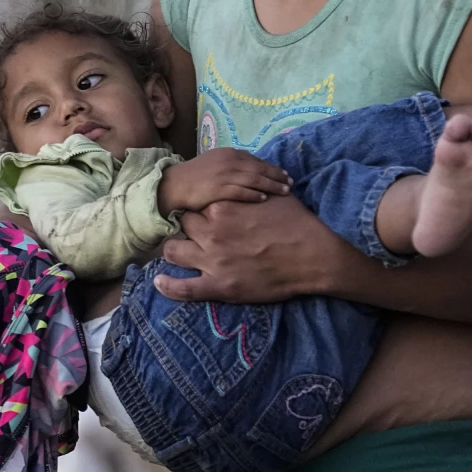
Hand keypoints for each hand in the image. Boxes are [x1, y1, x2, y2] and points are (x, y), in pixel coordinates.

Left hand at [154, 194, 353, 302]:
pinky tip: (159, 283)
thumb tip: (247, 182)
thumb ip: (251, 191)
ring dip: (172, 250)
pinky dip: (168, 286)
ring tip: (176, 252)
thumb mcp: (272, 196)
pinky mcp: (219, 286)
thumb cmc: (297, 222)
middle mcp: (211, 232)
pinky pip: (183, 289)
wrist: (312, 255)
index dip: (200, 208)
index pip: (197, 204)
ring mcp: (212, 261)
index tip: (203, 213)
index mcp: (222, 208)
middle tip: (193, 231)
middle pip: (182, 225)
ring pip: (173, 252)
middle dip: (186, 226)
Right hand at [156, 148, 290, 213]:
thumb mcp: (214, 164)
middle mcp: (229, 161)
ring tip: (285, 190)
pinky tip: (265, 198)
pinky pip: (242, 191)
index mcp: (229, 154)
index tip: (283, 174)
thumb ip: (231, 166)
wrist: (173, 185)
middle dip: (277, 175)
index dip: (271, 168)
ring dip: (272, 185)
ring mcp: (225, 175)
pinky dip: (255, 194)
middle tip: (290, 182)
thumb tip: (249, 171)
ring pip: (255, 179)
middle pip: (259, 168)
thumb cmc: (194, 177)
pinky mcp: (219, 189)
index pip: (256, 160)